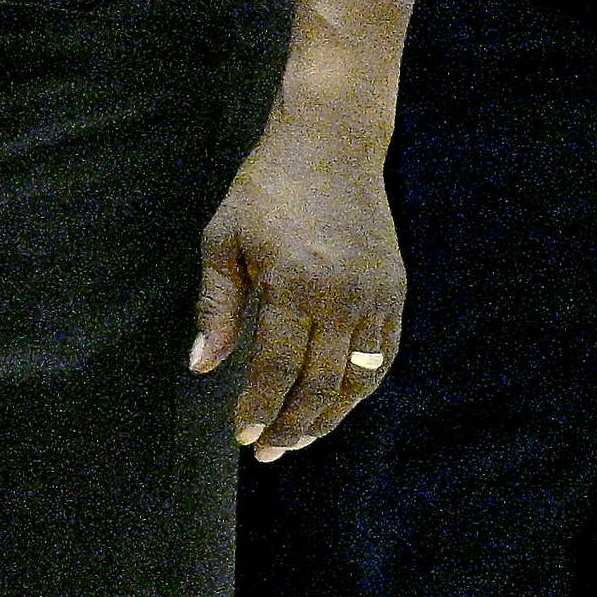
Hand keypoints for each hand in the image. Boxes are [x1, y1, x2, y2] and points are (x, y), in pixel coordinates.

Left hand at [190, 103, 402, 458]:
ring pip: (357, 378)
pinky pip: (383, 355)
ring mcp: (375, 295)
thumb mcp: (223, 240)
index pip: (278, 368)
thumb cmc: (266, 190)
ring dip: (329, 417)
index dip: (259, 408)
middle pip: (319, 383)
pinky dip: (361, 387)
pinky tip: (337, 405)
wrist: (330, 144)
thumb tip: (202, 366)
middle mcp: (342, 296)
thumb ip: (215, 307)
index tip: (242, 436)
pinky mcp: (394, 290)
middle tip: (267, 452)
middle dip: (291, 425)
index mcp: (295, 284)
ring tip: (299, 440)